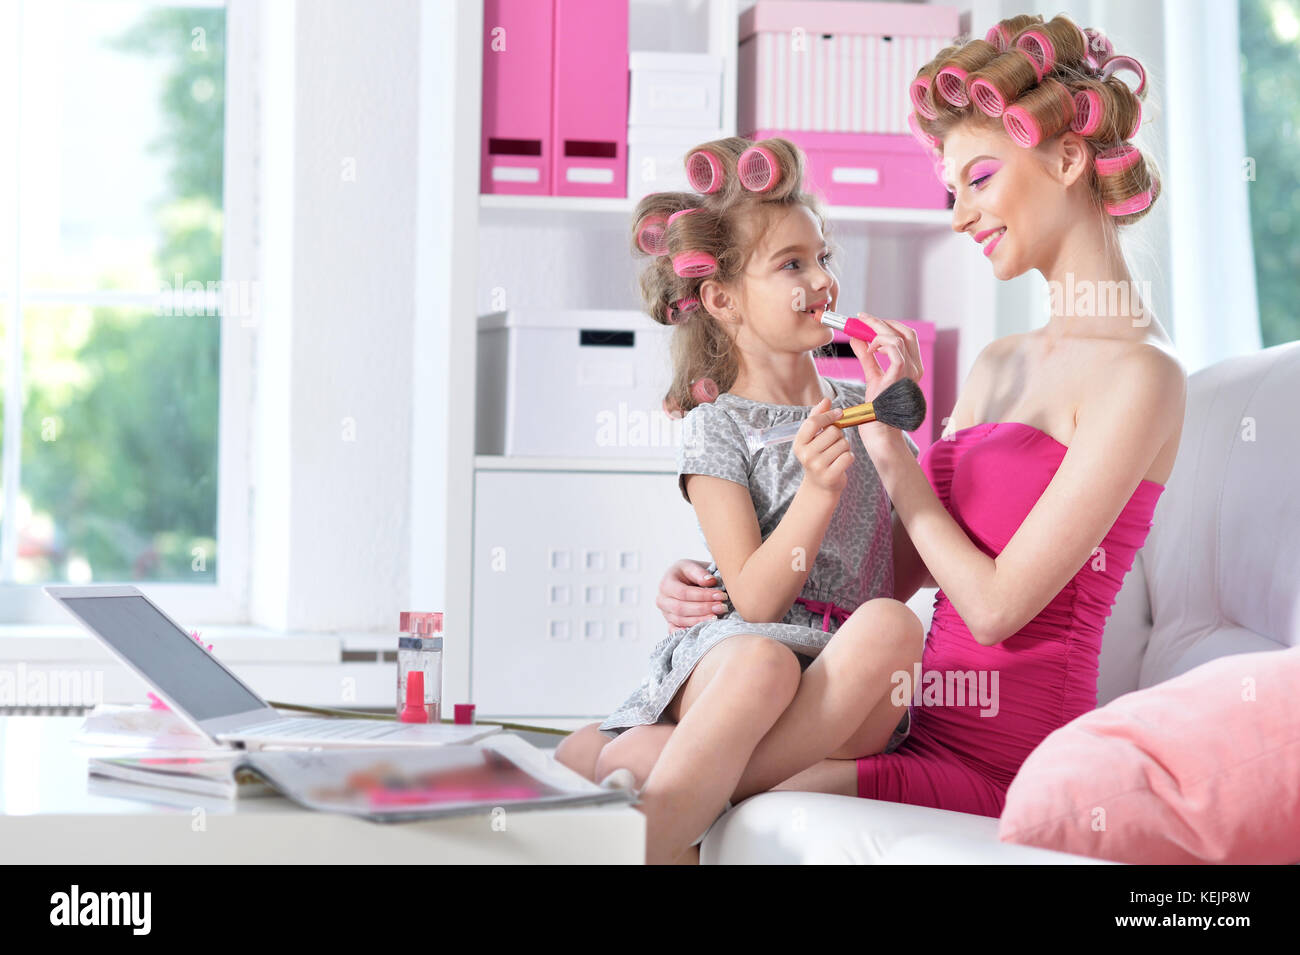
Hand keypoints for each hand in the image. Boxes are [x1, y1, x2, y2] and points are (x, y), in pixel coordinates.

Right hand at [656, 558, 728, 630]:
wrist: (685, 581)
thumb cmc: (690, 573)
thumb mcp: (693, 567)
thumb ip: (700, 572)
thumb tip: (710, 581)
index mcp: (666, 583)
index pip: (683, 593)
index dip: (702, 596)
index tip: (720, 595)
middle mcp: (662, 599)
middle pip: (680, 608)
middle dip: (703, 609)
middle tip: (721, 607)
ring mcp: (665, 612)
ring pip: (680, 620)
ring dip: (700, 620)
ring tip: (717, 617)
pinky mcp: (670, 622)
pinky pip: (675, 630)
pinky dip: (687, 631)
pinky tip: (701, 630)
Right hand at [793, 397, 853, 495]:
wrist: (819, 486)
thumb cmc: (818, 457)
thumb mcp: (813, 438)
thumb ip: (818, 417)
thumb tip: (826, 399)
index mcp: (799, 443)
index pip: (813, 422)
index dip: (828, 415)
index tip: (839, 413)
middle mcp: (806, 455)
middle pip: (832, 432)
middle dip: (839, 435)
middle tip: (834, 443)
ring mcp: (817, 467)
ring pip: (843, 444)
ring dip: (845, 447)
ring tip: (837, 454)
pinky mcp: (830, 476)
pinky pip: (848, 457)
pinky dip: (849, 457)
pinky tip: (842, 462)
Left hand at [848, 314, 924, 447]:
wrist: (879, 430)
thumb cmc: (877, 409)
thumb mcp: (872, 376)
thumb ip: (867, 357)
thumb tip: (857, 339)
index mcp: (912, 367)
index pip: (906, 336)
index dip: (888, 325)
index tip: (867, 321)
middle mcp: (915, 368)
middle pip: (906, 332)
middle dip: (883, 322)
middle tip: (862, 319)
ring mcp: (910, 372)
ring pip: (900, 337)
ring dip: (878, 329)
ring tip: (862, 333)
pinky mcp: (900, 376)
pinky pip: (895, 349)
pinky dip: (880, 343)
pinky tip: (869, 349)